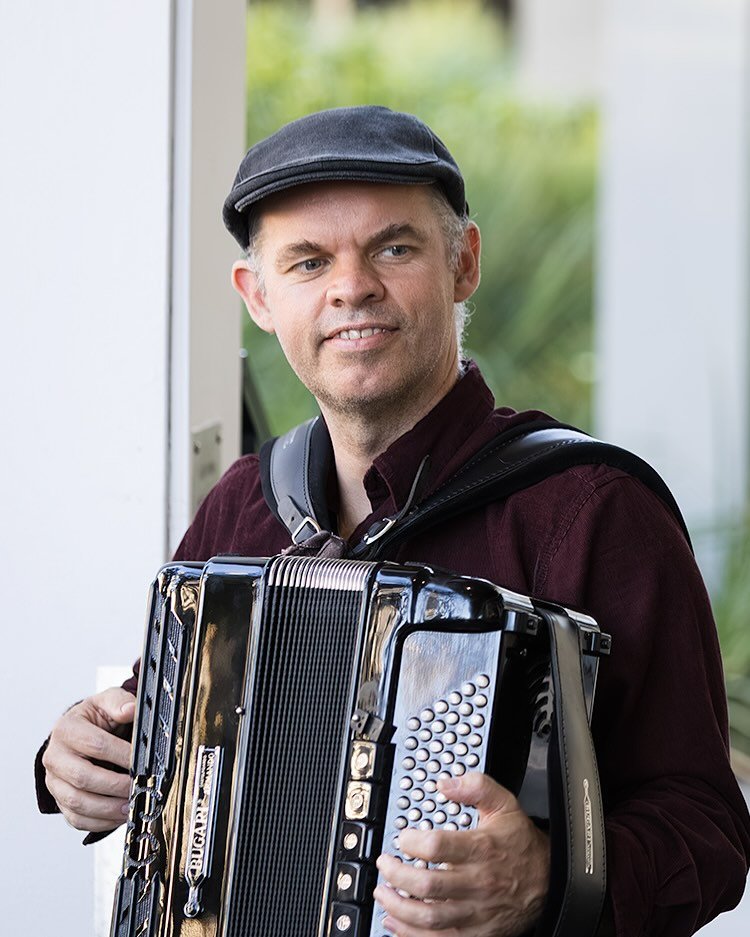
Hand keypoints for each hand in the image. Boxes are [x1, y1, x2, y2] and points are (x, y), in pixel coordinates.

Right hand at [42, 686, 135, 831]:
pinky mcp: (59, 799)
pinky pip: (75, 818)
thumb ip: (119, 702)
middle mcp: (55, 756)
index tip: (141, 762)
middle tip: (137, 787)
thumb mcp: (107, 702)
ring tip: (130, 807)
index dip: (120, 755)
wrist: (80, 732)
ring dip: (107, 808)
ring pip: (76, 802)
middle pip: (83, 777)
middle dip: (115, 785)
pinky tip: (117, 817)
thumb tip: (130, 709)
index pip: (95, 745)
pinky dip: (98, 822)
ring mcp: (54, 781)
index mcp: (66, 729)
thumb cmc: (95, 719)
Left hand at [374, 772, 549, 936]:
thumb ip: (477, 787)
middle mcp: (477, 883)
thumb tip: (447, 783)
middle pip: (427, 885)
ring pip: (430, 917)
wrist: (549, 881)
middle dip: (396, 876)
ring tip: (383, 893)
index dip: (412, 842)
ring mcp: (476, 912)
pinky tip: (397, 922)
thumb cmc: (522, 845)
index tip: (401, 838)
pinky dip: (413, 935)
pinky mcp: (477, 933)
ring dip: (399, 908)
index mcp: (481, 850)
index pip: (438, 847)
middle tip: (384, 865)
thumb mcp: (505, 805)